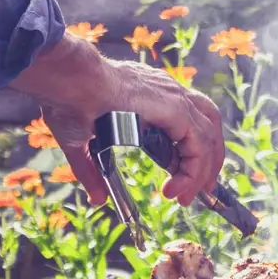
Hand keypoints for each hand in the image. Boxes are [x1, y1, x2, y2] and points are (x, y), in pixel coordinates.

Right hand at [10, 34, 223, 207]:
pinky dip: (194, 170)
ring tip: (194, 194)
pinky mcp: (176, 108)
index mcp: (152, 95)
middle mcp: (169, 92)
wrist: (67, 79)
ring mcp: (174, 97)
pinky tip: (178, 189)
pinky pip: (198, 145)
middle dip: (209, 160)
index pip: (187, 121)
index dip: (190, 152)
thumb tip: (98, 199)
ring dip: (206, 168)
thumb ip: (93, 172)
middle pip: (207, 124)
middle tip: (201, 190)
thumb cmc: (68, 100)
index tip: (178, 182)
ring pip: (208, 135)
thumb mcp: (82, 143)